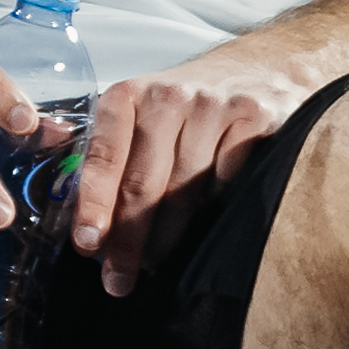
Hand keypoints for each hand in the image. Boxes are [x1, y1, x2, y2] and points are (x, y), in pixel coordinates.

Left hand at [71, 45, 332, 293]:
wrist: (260, 67)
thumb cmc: (190, 105)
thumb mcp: (143, 114)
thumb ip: (114, 156)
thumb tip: (90, 227)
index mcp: (128, 96)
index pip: (103, 158)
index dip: (94, 205)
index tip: (88, 244)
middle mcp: (168, 96)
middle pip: (143, 184)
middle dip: (128, 240)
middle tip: (118, 281)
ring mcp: (212, 106)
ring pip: (185, 191)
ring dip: (170, 236)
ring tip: (157, 263)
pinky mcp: (253, 118)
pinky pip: (228, 181)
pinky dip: (217, 206)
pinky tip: (208, 220)